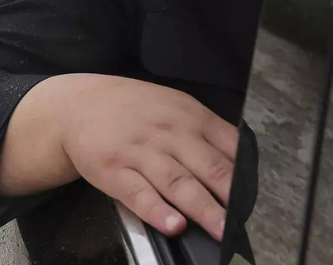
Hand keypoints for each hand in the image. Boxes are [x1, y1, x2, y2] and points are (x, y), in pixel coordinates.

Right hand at [59, 75, 238, 240]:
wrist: (78, 104)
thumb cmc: (131, 109)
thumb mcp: (174, 106)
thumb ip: (207, 132)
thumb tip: (241, 166)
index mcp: (189, 117)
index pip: (229, 148)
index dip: (245, 177)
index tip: (254, 200)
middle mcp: (168, 134)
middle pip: (207, 167)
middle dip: (229, 197)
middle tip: (243, 221)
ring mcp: (140, 153)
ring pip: (177, 183)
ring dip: (201, 208)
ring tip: (218, 228)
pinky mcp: (114, 171)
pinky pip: (139, 194)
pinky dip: (157, 211)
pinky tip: (171, 224)